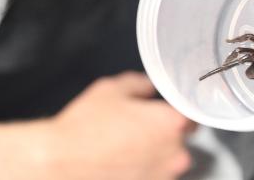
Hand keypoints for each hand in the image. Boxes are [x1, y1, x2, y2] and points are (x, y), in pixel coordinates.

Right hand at [48, 71, 194, 179]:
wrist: (61, 163)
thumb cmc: (85, 128)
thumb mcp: (111, 89)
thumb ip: (139, 84)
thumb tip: (148, 87)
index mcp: (171, 123)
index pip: (192, 114)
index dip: (178, 109)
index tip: (165, 107)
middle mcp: (174, 154)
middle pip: (180, 140)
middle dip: (162, 133)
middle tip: (136, 126)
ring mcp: (162, 178)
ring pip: (165, 162)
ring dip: (151, 154)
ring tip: (122, 146)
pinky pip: (151, 176)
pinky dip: (140, 170)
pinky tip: (118, 161)